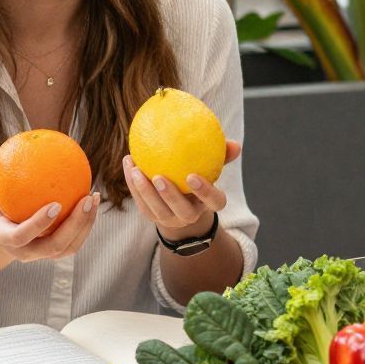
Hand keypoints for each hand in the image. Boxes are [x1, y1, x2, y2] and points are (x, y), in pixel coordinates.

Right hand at [0, 152, 100, 269]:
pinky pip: (74, 241)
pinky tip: (92, 199)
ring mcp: (41, 255)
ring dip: (86, 225)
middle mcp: (25, 252)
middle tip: (86, 199)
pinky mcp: (54, 252)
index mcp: (4, 239)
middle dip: (74, 225)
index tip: (56, 204)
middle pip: (54, 247)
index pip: (22, 236)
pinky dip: (86, 223)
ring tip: (93, 198)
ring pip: (69, 247)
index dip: (39, 224)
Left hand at [124, 141, 239, 242]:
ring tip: (135, 169)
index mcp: (208, 204)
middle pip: (181, 210)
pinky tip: (129, 162)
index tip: (193, 176)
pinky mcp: (151, 216)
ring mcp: (169, 219)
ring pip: (156, 209)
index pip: (214, 201)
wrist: (181, 202)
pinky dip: (132, 184)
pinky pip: (141, 202)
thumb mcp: (211, 169)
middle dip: (169, 196)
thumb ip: (222, 156)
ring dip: (144, 190)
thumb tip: (236, 144)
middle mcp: (189, 215)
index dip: (205, 192)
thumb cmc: (198, 177)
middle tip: (159, 177)